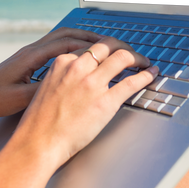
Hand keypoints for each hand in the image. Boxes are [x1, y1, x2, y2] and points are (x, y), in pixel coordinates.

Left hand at [0, 27, 101, 118]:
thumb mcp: (19, 99)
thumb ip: (41, 91)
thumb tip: (64, 86)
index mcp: (30, 57)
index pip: (64, 44)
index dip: (87, 44)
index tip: (105, 47)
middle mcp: (31, 50)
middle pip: (64, 34)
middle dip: (87, 36)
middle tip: (108, 41)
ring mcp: (29, 53)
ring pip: (59, 37)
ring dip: (79, 38)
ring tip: (98, 44)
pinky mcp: (29, 59)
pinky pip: (54, 45)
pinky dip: (70, 45)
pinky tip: (79, 54)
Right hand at [12, 36, 158, 167]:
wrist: (37, 142)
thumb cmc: (40, 122)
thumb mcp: (48, 88)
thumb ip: (64, 77)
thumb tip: (80, 77)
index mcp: (62, 63)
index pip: (90, 46)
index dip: (105, 48)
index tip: (112, 52)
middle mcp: (78, 68)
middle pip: (108, 45)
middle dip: (123, 46)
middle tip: (131, 53)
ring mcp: (93, 84)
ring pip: (123, 57)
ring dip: (138, 57)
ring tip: (144, 62)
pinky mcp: (105, 102)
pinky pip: (132, 82)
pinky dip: (145, 75)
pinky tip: (151, 74)